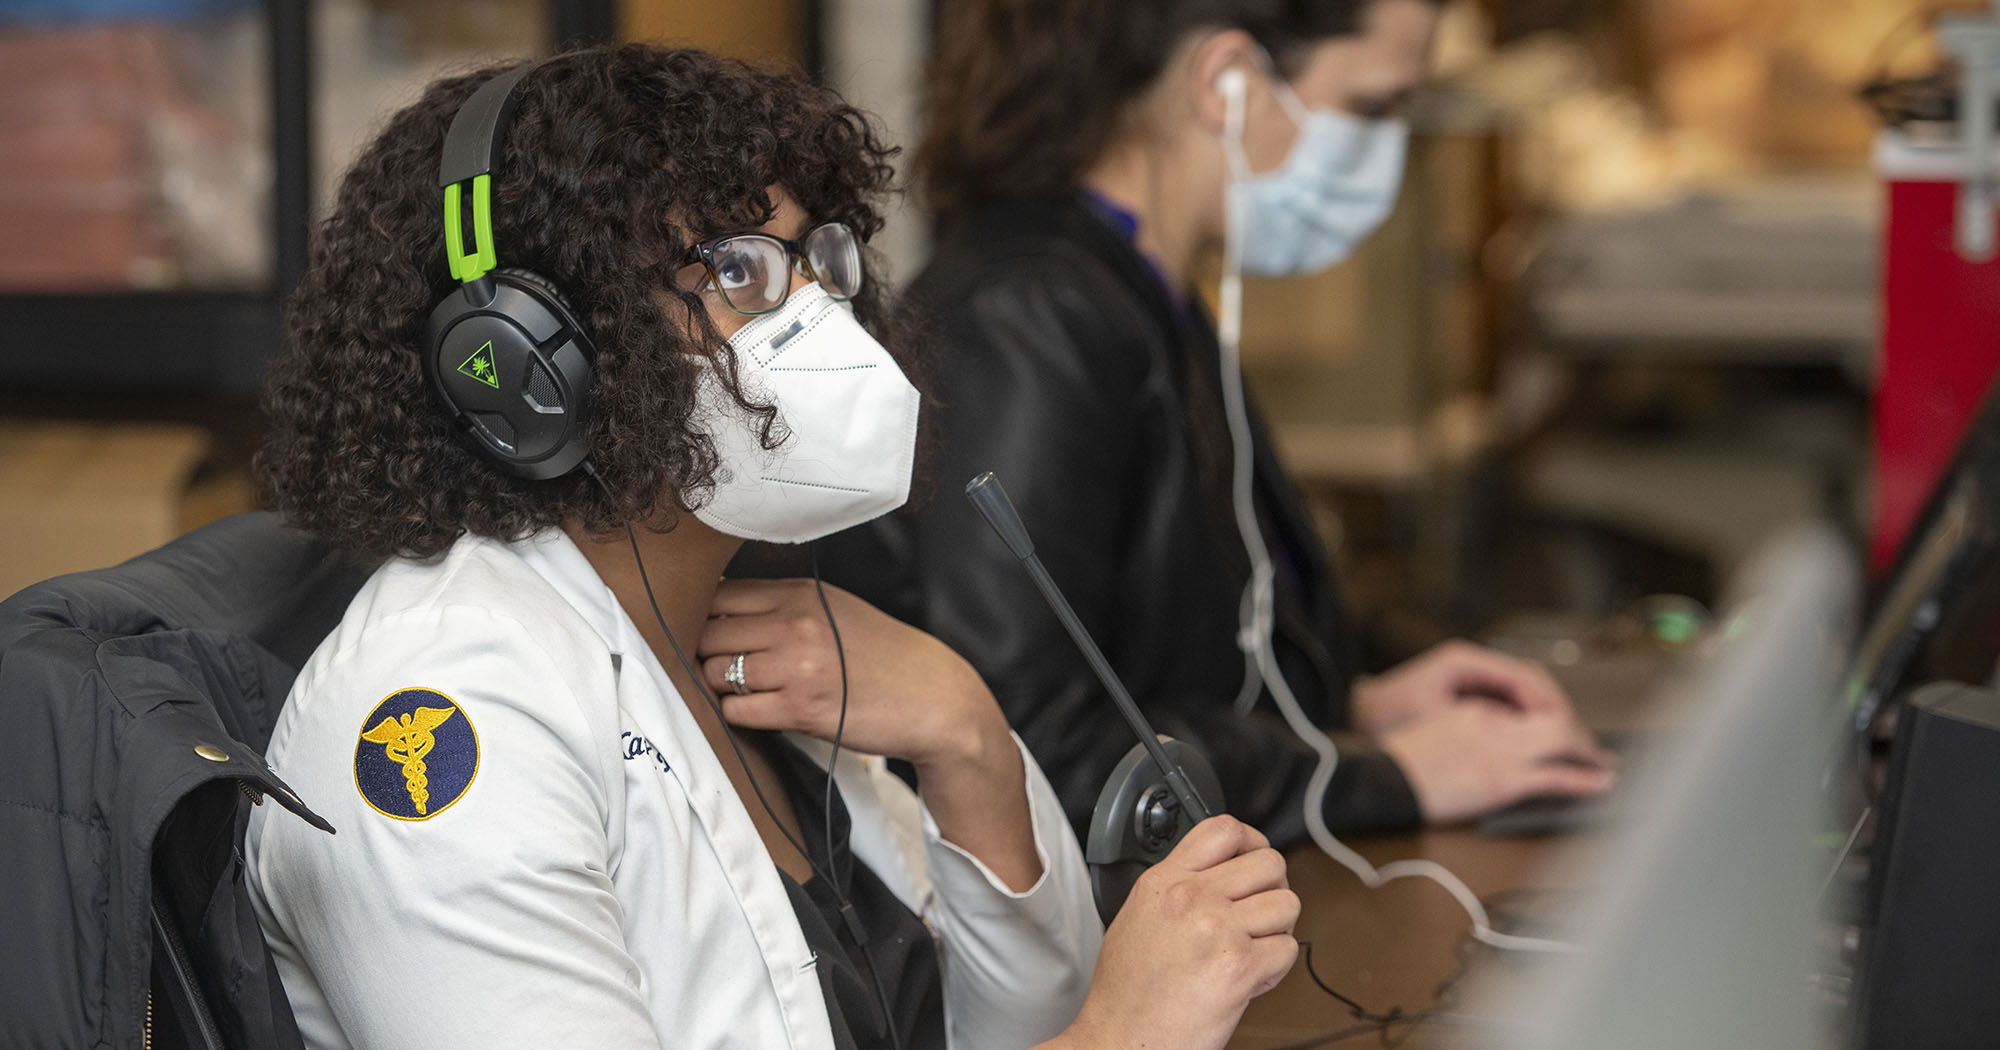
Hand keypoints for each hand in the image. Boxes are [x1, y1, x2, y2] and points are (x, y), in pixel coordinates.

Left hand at [696, 578, 1042, 889]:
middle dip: (708, 655)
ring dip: (723, 688)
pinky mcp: (799, 708)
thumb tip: (719, 611)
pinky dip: (739, 715)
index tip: (711, 635)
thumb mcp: (834, 609)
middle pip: (708, 634)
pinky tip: (763, 713)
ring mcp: (795, 665)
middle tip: (724, 669)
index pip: (718, 595)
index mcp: (799, 593)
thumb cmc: (882, 656)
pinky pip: (736, 711)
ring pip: (717, 673)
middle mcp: (794, 623)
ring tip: (749, 692)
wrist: (932, 696)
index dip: (704, 618)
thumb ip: (783, 605)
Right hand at [1046, 816, 1299, 1049]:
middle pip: (1269, 863)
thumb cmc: (1127, 993)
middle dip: (1272, 890)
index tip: (1254, 857)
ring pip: (1287, 904)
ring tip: (1250, 950)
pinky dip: (1276, 968)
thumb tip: (1220, 877)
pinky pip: (1288, 949)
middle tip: (1257, 915)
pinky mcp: (1239, 966)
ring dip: (1277, 930)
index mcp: (1165, 882)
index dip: (1253, 840)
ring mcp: (1217, 929)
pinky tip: (1248, 978)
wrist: (1123, 1039)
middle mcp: (1191, 898)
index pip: (1224, 829)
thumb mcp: (1138, 917)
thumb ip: (1178, 889)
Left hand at [1350, 640, 1574, 735]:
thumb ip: (1478, 723)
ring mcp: (1473, 678)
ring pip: (1526, 696)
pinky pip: (1512, 706)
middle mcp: (1473, 664)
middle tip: (1583, 743)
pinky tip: (1541, 746)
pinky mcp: (1471, 695)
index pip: (1526, 678)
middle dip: (1560, 713)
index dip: (1553, 707)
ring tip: (1571, 747)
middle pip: (1533, 684)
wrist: (1357, 715)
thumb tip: (1523, 735)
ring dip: (1548, 719)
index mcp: (1466, 660)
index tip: (1571, 731)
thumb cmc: (1387, 715)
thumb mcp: (1433, 720)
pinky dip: (1530, 724)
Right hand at [1379, 701, 1615, 823]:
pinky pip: (1555, 777)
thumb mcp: (1434, 729)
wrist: (1384, 779)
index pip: (1525, 709)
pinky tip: (1600, 783)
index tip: (1560, 732)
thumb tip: (1491, 739)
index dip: (1550, 721)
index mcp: (1475, 710)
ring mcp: (1501, 751)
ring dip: (1588, 752)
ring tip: (1604, 765)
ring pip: (1561, 740)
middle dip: (1578, 732)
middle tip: (1593, 749)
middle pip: (1552, 717)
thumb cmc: (1400, 762)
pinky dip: (1584, 779)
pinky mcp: (1503, 780)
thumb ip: (1466, 727)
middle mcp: (1494, 724)